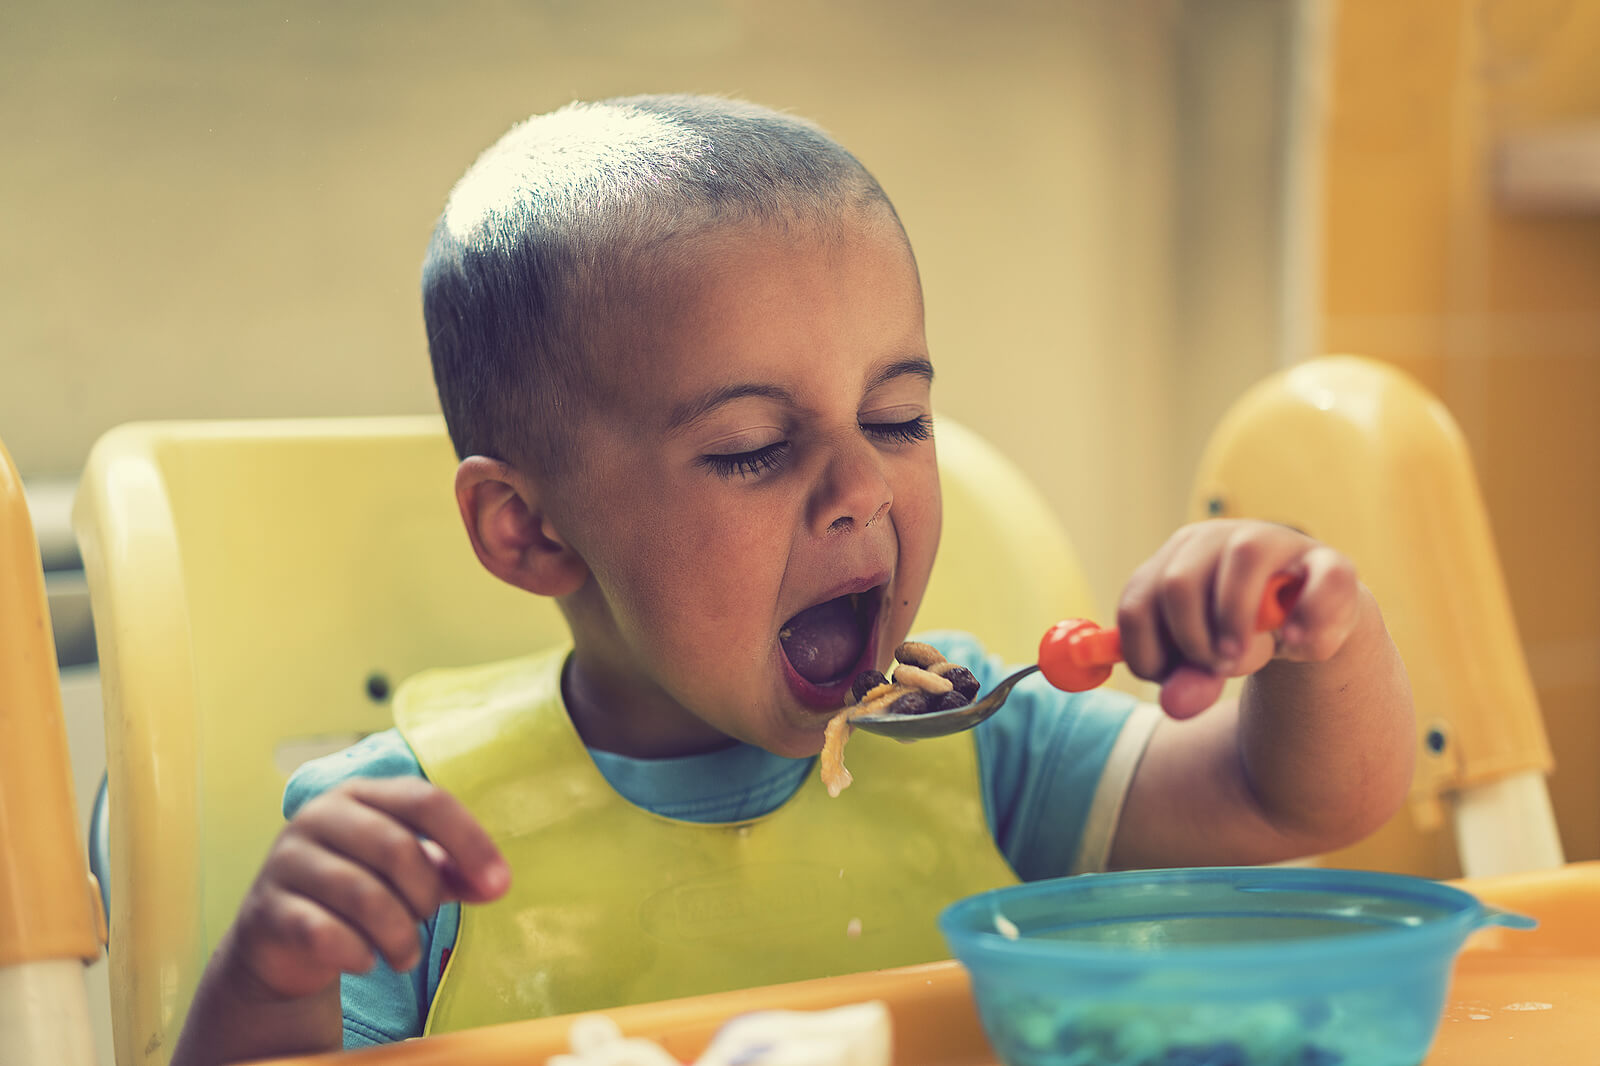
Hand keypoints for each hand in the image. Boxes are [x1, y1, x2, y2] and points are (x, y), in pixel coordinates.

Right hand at [222, 776, 508, 1001]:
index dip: (470, 842)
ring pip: (366, 897)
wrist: (282, 941)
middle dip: (426, 896)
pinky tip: (364, 960)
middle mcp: (319, 815)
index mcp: (362, 794)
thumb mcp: (409, 875)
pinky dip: (359, 956)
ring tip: (404, 954)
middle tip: (426, 920)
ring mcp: (287, 860)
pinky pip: (328, 935)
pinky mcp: (267, 910)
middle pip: (398, 849)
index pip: (426, 800)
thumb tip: (496, 883)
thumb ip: (453, 871)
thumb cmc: (358, 894)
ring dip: (399, 937)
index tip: (499, 886)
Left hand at [1117, 520, 1360, 718]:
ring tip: (1247, 658)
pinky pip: (1321, 581)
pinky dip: (1306, 617)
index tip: (1172, 678)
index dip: (1148, 653)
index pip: (1136, 604)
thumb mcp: (1208, 664)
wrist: (1310, 621)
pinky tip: (1295, 643)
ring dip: (1237, 621)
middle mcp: (1215, 539)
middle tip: (1216, 668)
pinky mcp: (1330, 561)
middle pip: (1178, 583)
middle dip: (1192, 642)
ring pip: (1243, 558)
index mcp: (1174, 562)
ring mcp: (1274, 540)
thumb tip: (1176, 705)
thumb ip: (1189, 684)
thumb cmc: (1242, 637)